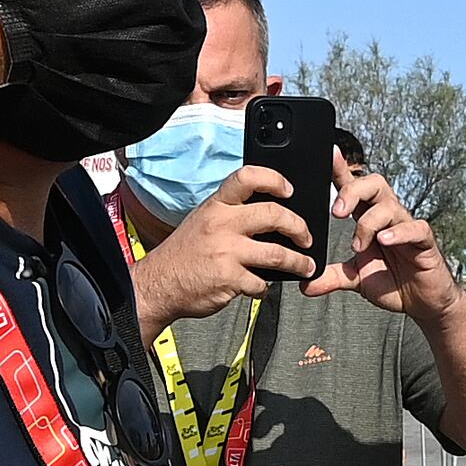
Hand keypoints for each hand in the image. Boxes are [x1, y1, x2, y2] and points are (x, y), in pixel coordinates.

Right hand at [133, 167, 318, 326]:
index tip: (290, 190)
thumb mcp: (202, 221)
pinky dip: (265, 287)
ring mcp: (227, 252)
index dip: (274, 180)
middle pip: (274, 215)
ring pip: (278, 254)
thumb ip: (231, 214)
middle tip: (306, 237)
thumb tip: (268, 215)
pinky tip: (260, 286)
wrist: (158, 285)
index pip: (247, 178)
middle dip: (299, 227)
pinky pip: (262, 283)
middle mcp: (222, 225)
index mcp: (216, 206)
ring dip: (298, 262)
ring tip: (305, 265)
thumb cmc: (183, 254)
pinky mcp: (230, 279)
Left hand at [312, 159, 456, 316]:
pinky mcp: (424, 242)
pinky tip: (384, 240)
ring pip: (390, 205)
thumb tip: (305, 284)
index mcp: (369, 220)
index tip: (328, 156)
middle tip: (337, 212)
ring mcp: (406, 227)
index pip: (354, 188)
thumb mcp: (355, 279)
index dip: (341, 170)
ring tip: (359, 245)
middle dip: (353, 191)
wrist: (421, 303)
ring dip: (369, 222)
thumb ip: (331, 277)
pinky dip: (398, 232)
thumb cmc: (393, 282)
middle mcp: (388, 217)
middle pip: (374, 184)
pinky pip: (415, 228)